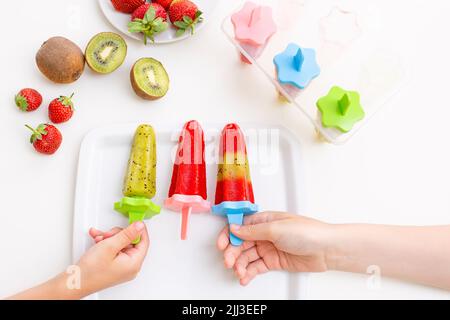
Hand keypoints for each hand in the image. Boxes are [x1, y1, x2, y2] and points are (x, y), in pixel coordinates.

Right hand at [76, 222, 149, 295]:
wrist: (73, 283)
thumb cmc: (90, 271)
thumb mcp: (110, 246)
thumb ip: (127, 234)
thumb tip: (139, 226)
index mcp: (134, 264)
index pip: (143, 241)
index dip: (138, 229)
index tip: (133, 221)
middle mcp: (130, 266)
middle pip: (130, 241)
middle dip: (116, 234)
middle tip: (107, 235)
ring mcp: (121, 266)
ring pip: (120, 243)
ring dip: (108, 238)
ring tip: (98, 239)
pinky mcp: (113, 265)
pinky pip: (114, 249)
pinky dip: (105, 243)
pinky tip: (96, 240)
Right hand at [217, 212, 332, 285]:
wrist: (326, 249)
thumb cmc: (307, 232)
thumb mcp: (276, 228)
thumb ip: (253, 230)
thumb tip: (235, 228)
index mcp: (264, 220)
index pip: (239, 225)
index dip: (228, 234)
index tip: (221, 243)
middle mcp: (264, 233)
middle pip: (240, 243)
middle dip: (232, 252)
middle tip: (229, 261)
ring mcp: (269, 248)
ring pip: (246, 256)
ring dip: (239, 264)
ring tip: (239, 272)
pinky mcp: (274, 261)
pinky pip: (256, 267)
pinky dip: (248, 272)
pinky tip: (244, 277)